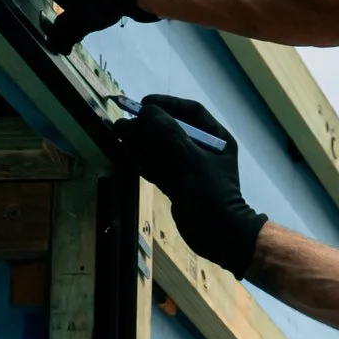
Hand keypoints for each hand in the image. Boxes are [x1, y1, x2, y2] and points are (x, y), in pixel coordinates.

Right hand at [116, 96, 267, 280]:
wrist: (218, 235)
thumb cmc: (211, 194)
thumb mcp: (192, 160)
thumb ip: (169, 133)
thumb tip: (146, 112)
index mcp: (217, 139)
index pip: (191, 112)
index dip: (168, 104)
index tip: (144, 103)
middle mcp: (203, 150)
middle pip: (172, 130)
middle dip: (148, 126)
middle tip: (124, 123)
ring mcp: (190, 168)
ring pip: (161, 149)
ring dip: (141, 142)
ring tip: (119, 135)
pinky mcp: (178, 185)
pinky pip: (158, 167)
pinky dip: (143, 160)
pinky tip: (126, 153)